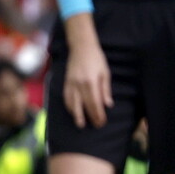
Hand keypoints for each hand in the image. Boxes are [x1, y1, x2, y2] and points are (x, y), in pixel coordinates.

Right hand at [63, 14, 111, 128]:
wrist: (81, 47)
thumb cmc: (96, 59)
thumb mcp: (105, 73)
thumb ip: (106, 90)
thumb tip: (108, 105)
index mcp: (91, 83)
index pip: (95, 103)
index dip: (98, 114)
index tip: (102, 122)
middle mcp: (79, 85)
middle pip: (84, 106)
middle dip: (90, 117)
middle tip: (95, 126)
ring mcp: (70, 84)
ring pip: (72, 104)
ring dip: (77, 115)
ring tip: (80, 124)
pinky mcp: (65, 82)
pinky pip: (66, 98)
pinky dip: (69, 106)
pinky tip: (72, 111)